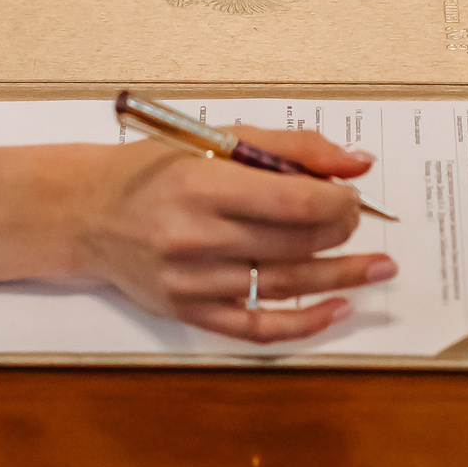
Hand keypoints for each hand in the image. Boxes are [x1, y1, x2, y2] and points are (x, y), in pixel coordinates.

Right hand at [73, 124, 392, 343]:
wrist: (88, 214)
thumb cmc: (154, 169)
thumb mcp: (215, 138)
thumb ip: (290, 145)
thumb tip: (356, 162)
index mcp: (203, 183)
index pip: (292, 200)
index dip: (337, 200)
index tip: (352, 194)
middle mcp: (198, 237)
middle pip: (294, 243)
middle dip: (341, 231)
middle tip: (360, 221)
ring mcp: (194, 281)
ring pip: (286, 285)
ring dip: (341, 277)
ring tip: (379, 268)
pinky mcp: (190, 311)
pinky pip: (258, 328)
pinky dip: (305, 323)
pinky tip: (338, 309)